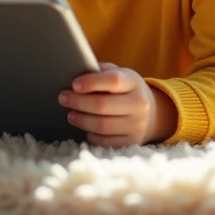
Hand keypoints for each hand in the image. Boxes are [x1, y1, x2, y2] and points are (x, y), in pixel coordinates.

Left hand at [58, 62, 176, 146]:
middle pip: (102, 105)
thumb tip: (74, 72)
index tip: (74, 84)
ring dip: (81, 120)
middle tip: (63, 98)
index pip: (113, 80)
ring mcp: (137, 125)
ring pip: (102, 125)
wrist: (151, 113)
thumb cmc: (125, 90)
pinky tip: (85, 128)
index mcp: (134, 82)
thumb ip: (100, 72)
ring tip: (70, 114)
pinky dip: (91, 135)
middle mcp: (139, 104)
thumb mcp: (119, 74)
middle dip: (78, 102)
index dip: (91, 82)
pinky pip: (105, 141)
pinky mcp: (132, 142)